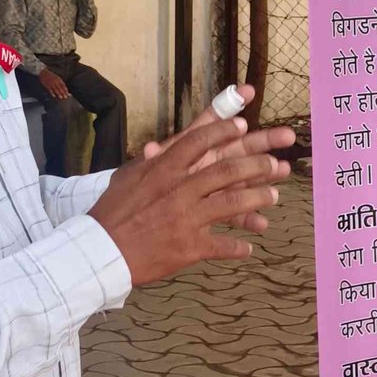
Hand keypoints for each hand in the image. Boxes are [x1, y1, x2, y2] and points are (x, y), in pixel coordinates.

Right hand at [39, 71, 71, 102]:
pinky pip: (50, 90)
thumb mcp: (56, 77)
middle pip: (60, 88)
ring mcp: (51, 83)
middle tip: (66, 97)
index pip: (63, 85)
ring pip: (56, 89)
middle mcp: (55, 81)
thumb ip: (60, 81)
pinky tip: (54, 96)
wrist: (43, 72)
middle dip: (63, 93)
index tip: (68, 93)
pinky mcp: (47, 85)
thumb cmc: (50, 75)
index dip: (65, 90)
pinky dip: (52, 93)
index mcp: (58, 79)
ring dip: (59, 94)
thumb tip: (64, 87)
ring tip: (61, 98)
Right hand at [93, 109, 293, 283]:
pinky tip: (248, 247)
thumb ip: (151, 162)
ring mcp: (186, 219)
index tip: (242, 126)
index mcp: (163, 169)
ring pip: (231, 203)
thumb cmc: (113, 212)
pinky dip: (237, 247)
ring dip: (257, 198)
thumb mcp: (129, 178)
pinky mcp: (189, 247)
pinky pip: (221, 246)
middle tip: (273, 162)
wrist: (101, 251)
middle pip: (226, 170)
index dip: (223, 131)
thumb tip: (160, 147)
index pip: (198, 141)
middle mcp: (178, 190)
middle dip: (255, 164)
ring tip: (274, 195)